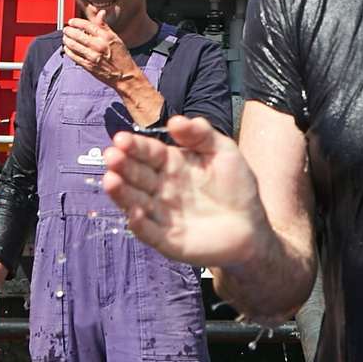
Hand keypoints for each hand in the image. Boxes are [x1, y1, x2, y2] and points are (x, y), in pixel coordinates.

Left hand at [60, 15, 140, 88]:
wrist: (124, 75)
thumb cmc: (121, 56)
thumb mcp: (115, 38)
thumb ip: (104, 25)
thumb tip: (100, 13)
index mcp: (106, 36)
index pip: (87, 25)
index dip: (76, 22)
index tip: (71, 21)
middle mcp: (98, 45)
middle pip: (78, 35)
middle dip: (69, 31)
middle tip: (66, 29)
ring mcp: (92, 56)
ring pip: (74, 45)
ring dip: (67, 40)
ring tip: (65, 38)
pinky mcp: (88, 65)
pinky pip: (74, 56)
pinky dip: (68, 51)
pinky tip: (67, 48)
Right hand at [101, 117, 263, 266]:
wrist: (251, 227)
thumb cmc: (236, 186)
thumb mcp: (223, 152)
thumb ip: (201, 134)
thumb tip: (175, 121)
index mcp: (171, 164)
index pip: (148, 152)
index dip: (135, 146)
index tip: (121, 139)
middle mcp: (160, 188)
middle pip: (136, 174)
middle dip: (122, 165)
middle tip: (111, 156)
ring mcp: (161, 214)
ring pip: (134, 202)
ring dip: (121, 192)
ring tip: (111, 180)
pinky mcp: (166, 240)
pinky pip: (148, 232)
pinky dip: (139, 224)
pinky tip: (134, 213)